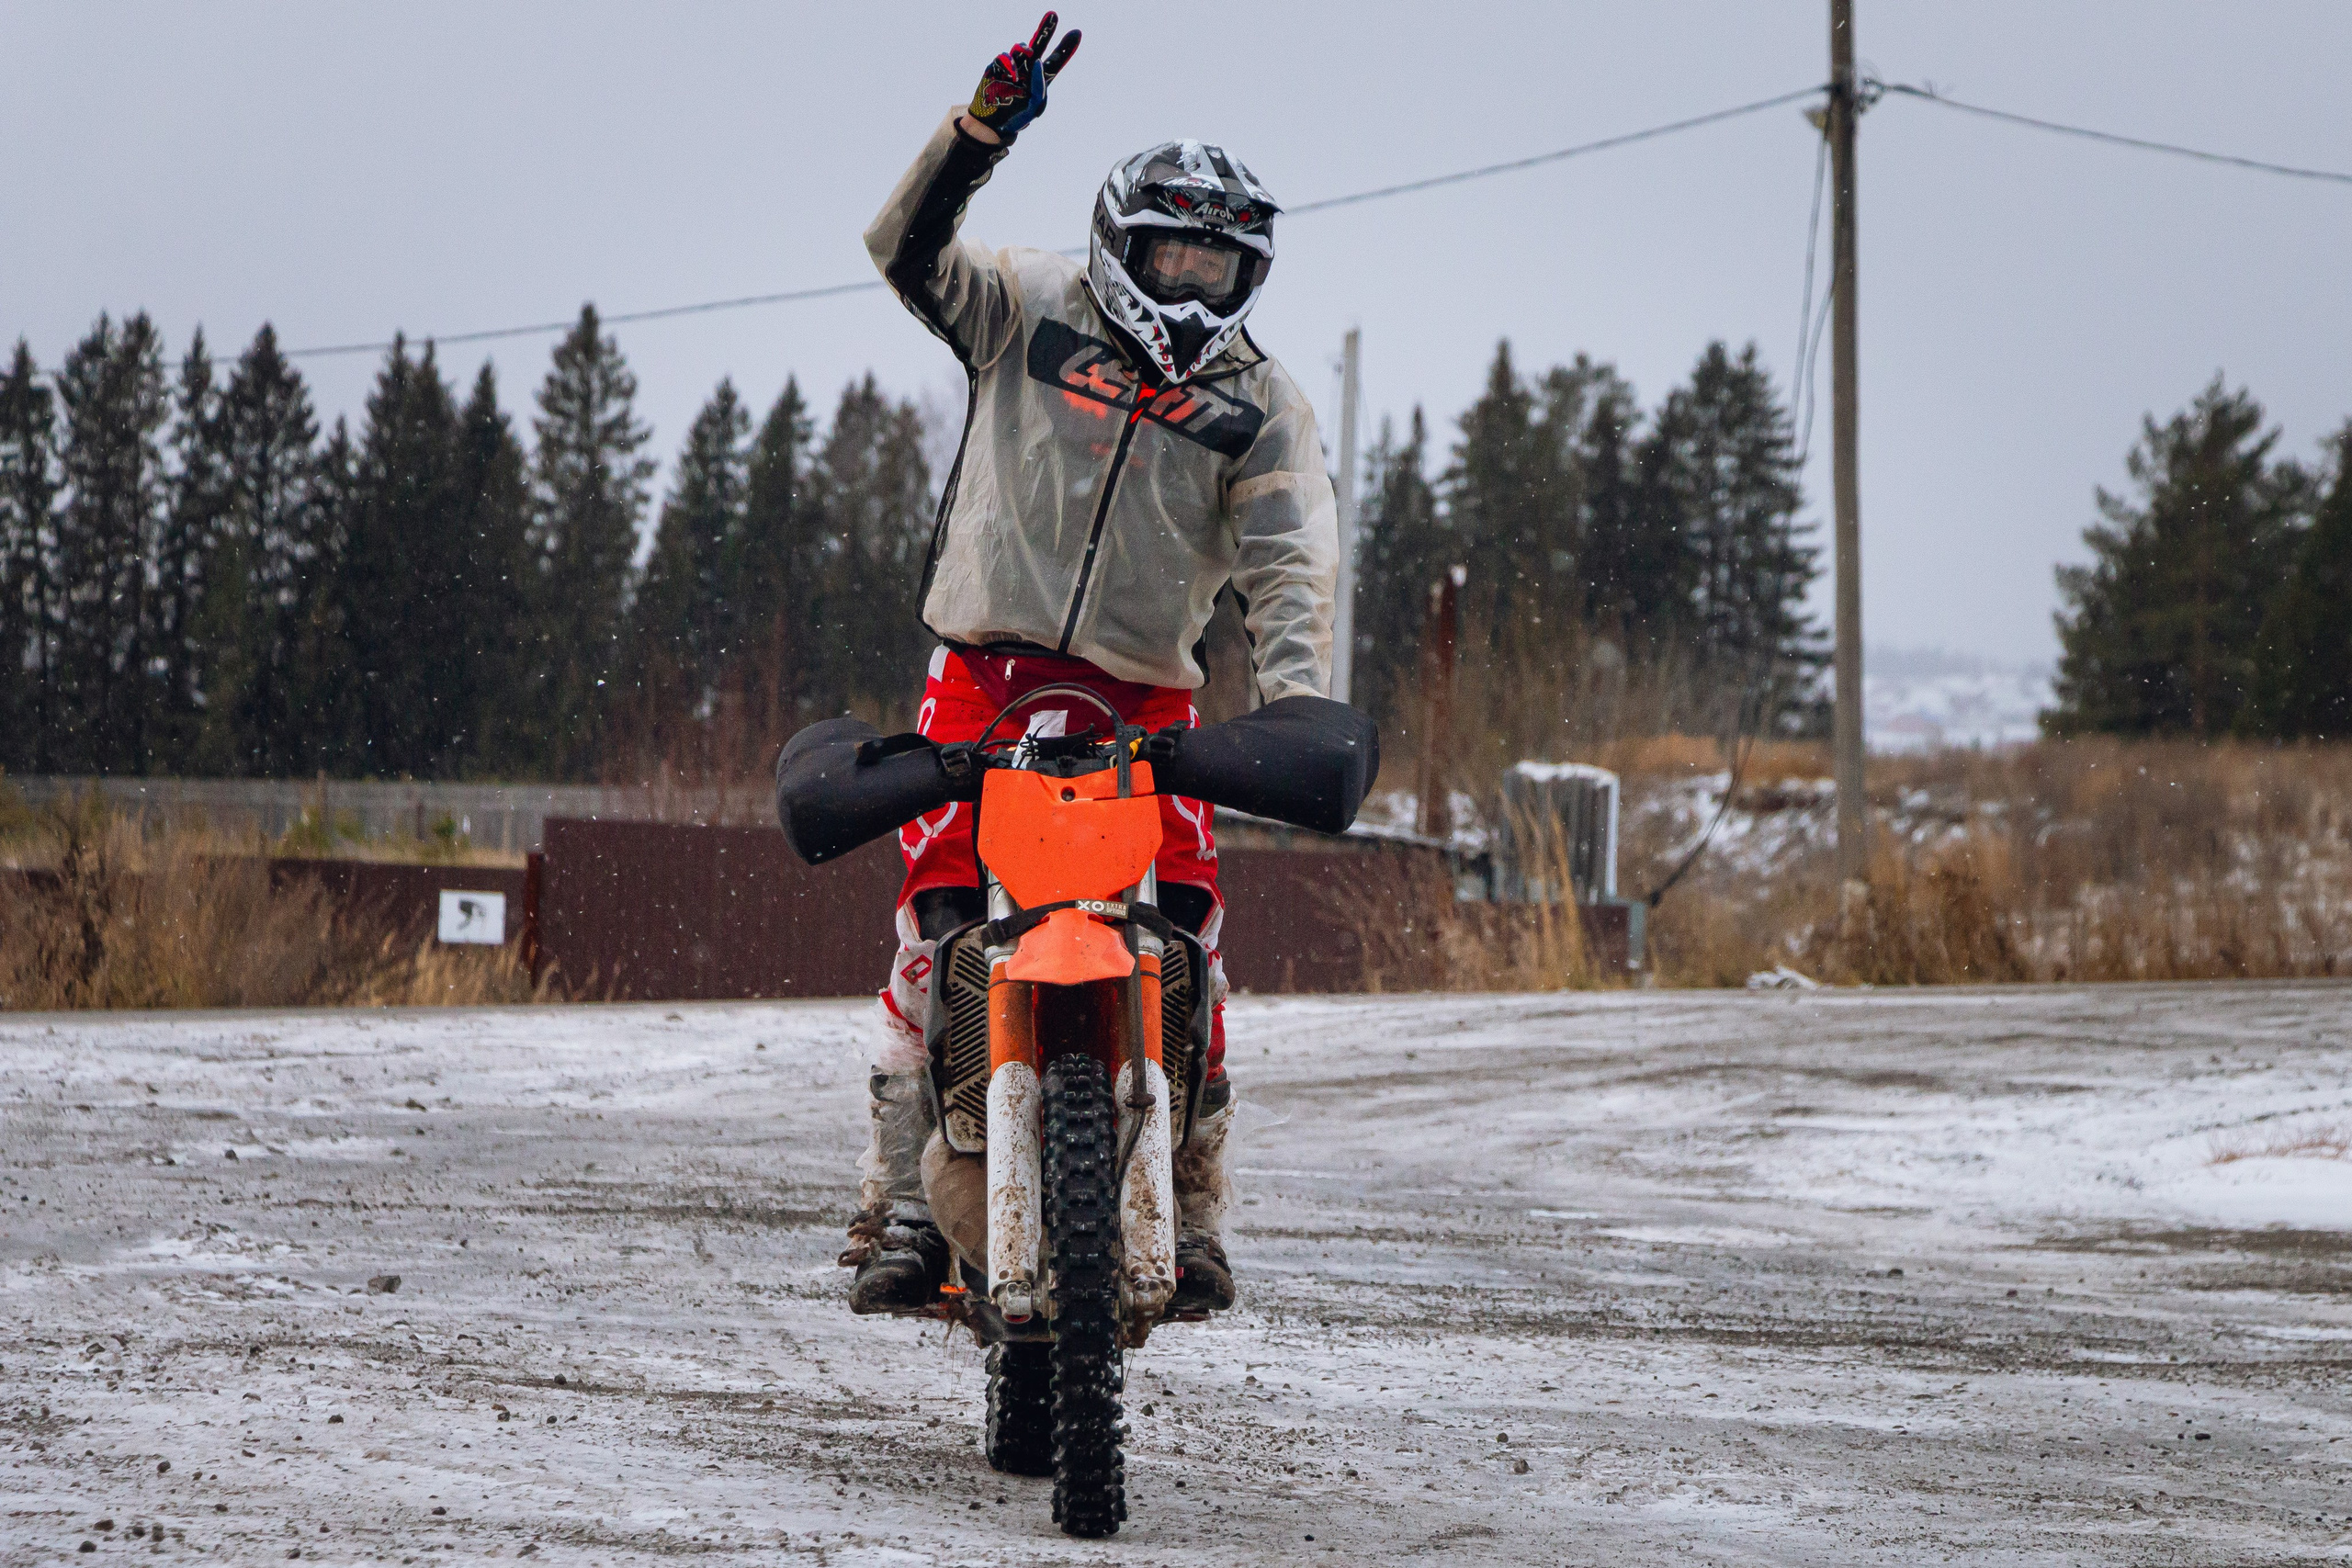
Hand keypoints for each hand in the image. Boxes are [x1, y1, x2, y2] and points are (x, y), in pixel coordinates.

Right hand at [961, 11, 1079, 142]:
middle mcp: (1027, 69)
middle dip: (1046, 30)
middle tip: (1053, 14)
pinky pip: (1004, 57)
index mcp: (1040, 79)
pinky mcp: (997, 68)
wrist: (991, 125)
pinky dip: (1009, 62)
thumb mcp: (1035, 106)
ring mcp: (1012, 67)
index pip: (1055, 61)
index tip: (1077, 32)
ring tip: (1030, 55)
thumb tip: (1036, 61)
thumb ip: (1040, 84)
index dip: (1066, 48)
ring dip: (1025, 49)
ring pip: (1021, 48)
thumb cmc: (1016, 118)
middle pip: (1039, 45)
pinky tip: (1012, 74)